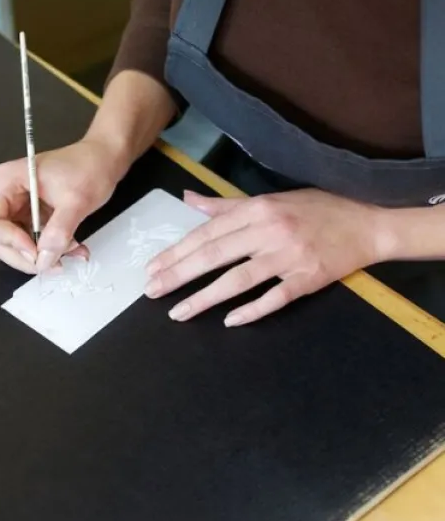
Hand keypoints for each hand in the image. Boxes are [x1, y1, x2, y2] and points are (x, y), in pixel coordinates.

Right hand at [0, 138, 124, 274]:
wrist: (103, 159)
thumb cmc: (88, 167)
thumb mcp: (76, 201)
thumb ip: (58, 232)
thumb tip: (44, 261)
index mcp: (5, 182)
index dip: (9, 242)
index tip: (37, 250)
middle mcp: (3, 195)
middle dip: (26, 255)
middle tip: (56, 261)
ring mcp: (15, 207)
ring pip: (13, 247)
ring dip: (41, 255)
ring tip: (71, 249)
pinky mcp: (28, 217)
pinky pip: (30, 243)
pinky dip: (49, 250)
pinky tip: (72, 247)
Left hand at [145, 189, 390, 325]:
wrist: (367, 224)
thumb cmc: (316, 209)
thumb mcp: (270, 199)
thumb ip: (226, 205)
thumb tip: (188, 200)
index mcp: (258, 209)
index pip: (208, 233)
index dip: (178, 251)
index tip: (153, 267)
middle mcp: (270, 231)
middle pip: (216, 255)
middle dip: (179, 274)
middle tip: (152, 290)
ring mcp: (289, 257)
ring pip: (239, 279)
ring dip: (205, 298)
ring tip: (178, 312)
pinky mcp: (308, 279)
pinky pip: (275, 298)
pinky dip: (251, 310)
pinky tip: (228, 320)